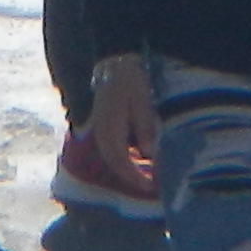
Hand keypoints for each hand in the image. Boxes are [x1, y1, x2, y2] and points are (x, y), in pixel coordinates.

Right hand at [82, 58, 160, 201]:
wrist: (115, 64)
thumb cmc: (132, 81)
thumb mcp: (143, 101)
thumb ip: (145, 126)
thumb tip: (148, 153)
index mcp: (110, 128)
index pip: (120, 161)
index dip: (133, 177)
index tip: (149, 185)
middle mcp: (101, 132)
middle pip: (114, 163)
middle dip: (130, 177)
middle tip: (149, 186)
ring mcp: (100, 129)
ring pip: (111, 157)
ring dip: (126, 169)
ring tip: (145, 176)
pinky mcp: (103, 125)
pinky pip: (111, 148)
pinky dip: (123, 157)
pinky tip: (137, 158)